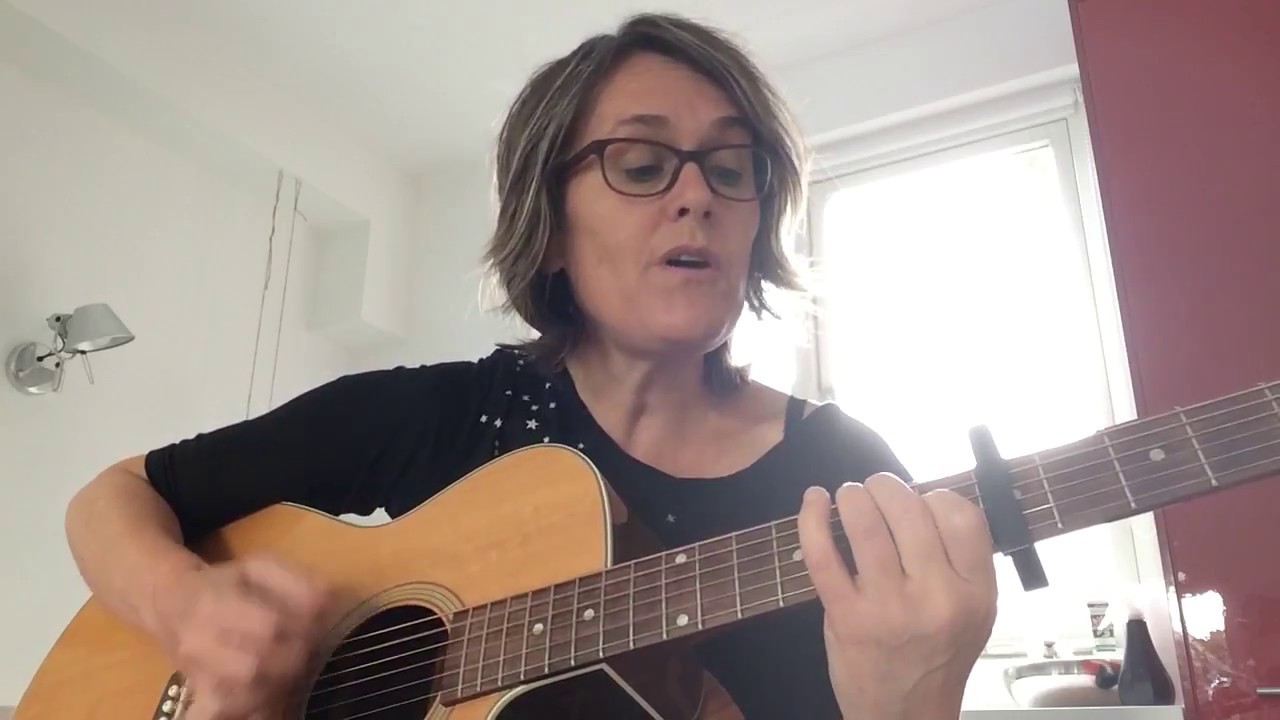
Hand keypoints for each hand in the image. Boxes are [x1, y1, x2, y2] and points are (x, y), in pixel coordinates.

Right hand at [157, 555, 331, 719]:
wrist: (171, 604)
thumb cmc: (224, 582)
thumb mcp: (259, 566)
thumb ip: (296, 580)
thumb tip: (328, 601)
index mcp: (215, 603)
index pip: (269, 626)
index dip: (301, 628)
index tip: (315, 624)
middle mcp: (199, 642)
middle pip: (256, 664)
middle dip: (293, 658)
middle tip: (307, 647)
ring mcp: (196, 672)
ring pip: (245, 693)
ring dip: (279, 682)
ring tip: (291, 665)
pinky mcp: (199, 693)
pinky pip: (223, 712)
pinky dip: (251, 709)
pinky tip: (268, 697)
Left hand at [797, 474, 997, 719]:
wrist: (905, 715)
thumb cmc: (937, 654)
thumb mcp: (974, 611)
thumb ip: (958, 559)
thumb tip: (919, 497)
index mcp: (975, 593)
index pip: (960, 515)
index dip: (935, 496)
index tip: (920, 504)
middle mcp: (936, 597)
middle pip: (909, 509)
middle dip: (886, 487)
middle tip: (876, 490)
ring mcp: (888, 607)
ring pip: (865, 522)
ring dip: (853, 496)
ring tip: (850, 496)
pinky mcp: (846, 616)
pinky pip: (822, 553)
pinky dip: (812, 517)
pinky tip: (815, 499)